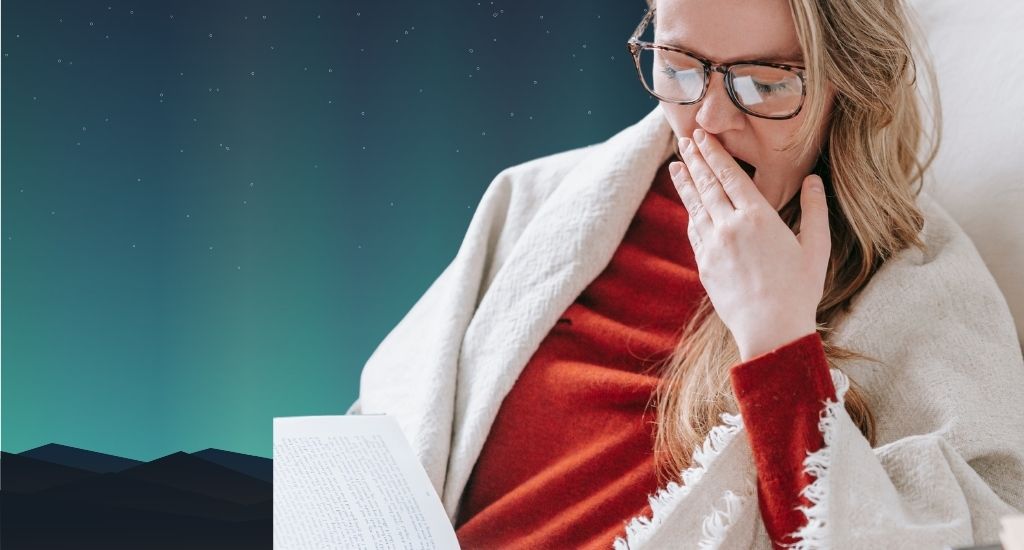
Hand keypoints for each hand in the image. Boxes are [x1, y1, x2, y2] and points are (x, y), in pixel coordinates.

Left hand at [669, 129, 829, 361]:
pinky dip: (690, 214)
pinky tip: (688, 205)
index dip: (714, 154)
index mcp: (759, 217)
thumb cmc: (799, 290)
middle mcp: (731, 226)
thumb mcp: (816, 247)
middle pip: (708, 185)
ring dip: (685, 183)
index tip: (702, 136)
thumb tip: (813, 180)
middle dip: (695, 160)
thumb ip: (815, 210)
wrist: (771, 328)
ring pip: (696, 206)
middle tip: (684, 140)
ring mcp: (714, 246)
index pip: (730, 176)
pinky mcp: (704, 265)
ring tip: (676, 164)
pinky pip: (695, 233)